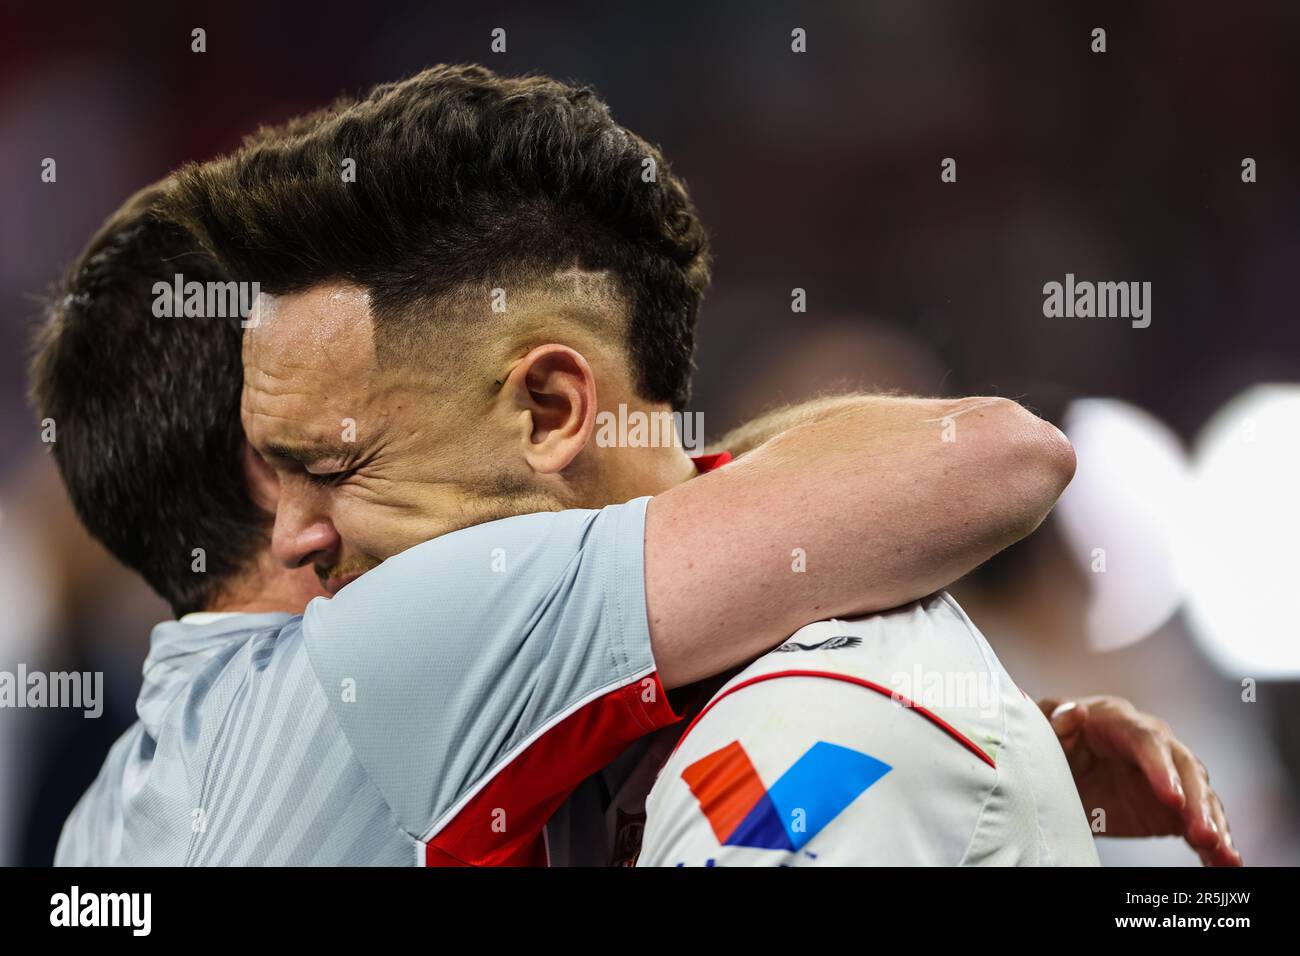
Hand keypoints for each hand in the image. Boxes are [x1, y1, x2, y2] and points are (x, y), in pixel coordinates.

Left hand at [1038, 695, 1241, 866]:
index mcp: (1117, 720)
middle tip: (1203, 835)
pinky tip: (1228, 862)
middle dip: (1196, 802)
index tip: (1172, 798)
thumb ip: (1055, 724)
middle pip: (1184, 767)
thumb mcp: (1044, 733)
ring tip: (1224, 854)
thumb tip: (1072, 712)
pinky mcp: (1173, 805)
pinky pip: (1198, 821)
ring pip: (1200, 795)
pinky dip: (1214, 843)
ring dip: (1214, 824)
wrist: (1056, 769)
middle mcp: (1151, 743)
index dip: (1161, 769)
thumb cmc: (1048, 744)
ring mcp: (1167, 774)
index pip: (1146, 741)